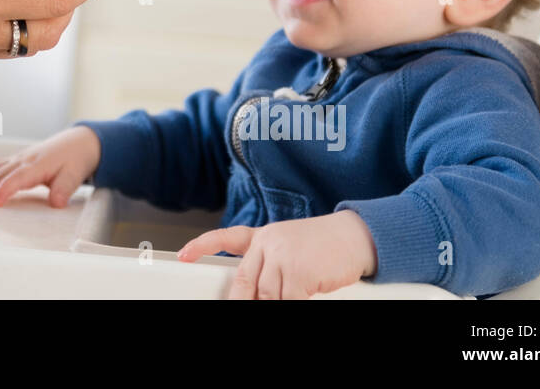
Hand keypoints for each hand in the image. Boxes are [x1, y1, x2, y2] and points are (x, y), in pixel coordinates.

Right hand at [0, 125, 101, 206]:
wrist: (78, 142)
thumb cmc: (75, 159)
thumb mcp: (75, 174)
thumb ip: (65, 188)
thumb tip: (56, 202)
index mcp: (38, 165)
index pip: (18, 178)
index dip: (5, 189)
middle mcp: (23, 160)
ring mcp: (17, 159)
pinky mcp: (15, 160)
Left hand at [176, 210, 377, 299]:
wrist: (356, 236)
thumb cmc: (325, 244)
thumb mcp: (291, 246)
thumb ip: (270, 264)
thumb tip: (256, 293)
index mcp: (264, 235)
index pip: (226, 237)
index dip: (201, 245)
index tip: (183, 254)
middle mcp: (268, 243)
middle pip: (245, 281)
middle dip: (241, 300)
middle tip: (241, 304)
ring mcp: (282, 257)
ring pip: (266, 296)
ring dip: (276, 302)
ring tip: (292, 292)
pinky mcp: (298, 273)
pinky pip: (287, 301)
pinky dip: (291, 303)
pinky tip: (301, 296)